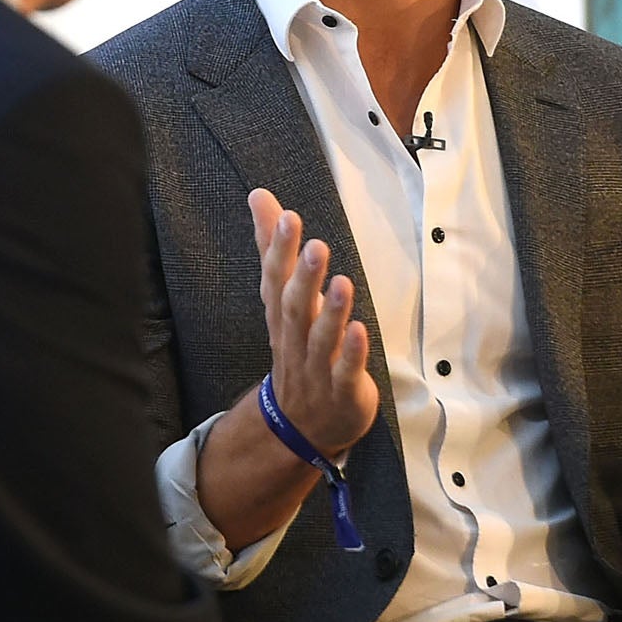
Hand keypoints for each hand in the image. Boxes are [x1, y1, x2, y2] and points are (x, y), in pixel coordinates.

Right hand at [248, 188, 375, 457]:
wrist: (302, 424)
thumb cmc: (297, 348)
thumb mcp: (282, 298)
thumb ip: (273, 248)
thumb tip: (261, 197)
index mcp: (281, 315)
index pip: (275, 280)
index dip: (278, 250)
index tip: (285, 217)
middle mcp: (295, 339)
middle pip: (295, 308)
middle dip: (304, 277)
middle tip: (315, 244)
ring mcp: (317, 367)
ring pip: (321, 339)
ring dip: (330, 312)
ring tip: (342, 283)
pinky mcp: (342, 389)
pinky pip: (346, 372)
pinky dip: (352, 352)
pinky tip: (361, 330)